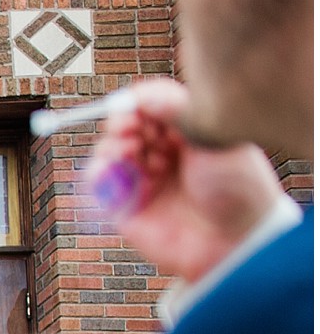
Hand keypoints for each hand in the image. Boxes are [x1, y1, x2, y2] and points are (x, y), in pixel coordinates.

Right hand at [92, 78, 288, 282]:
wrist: (235, 240)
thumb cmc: (236, 188)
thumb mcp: (212, 138)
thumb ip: (177, 111)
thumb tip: (141, 93)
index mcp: (188, 134)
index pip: (154, 107)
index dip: (140, 102)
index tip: (137, 103)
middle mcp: (165, 154)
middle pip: (129, 125)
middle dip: (124, 122)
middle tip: (129, 127)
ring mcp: (145, 180)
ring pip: (111, 150)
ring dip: (113, 145)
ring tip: (129, 151)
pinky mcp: (126, 207)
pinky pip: (99, 183)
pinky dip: (98, 170)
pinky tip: (112, 168)